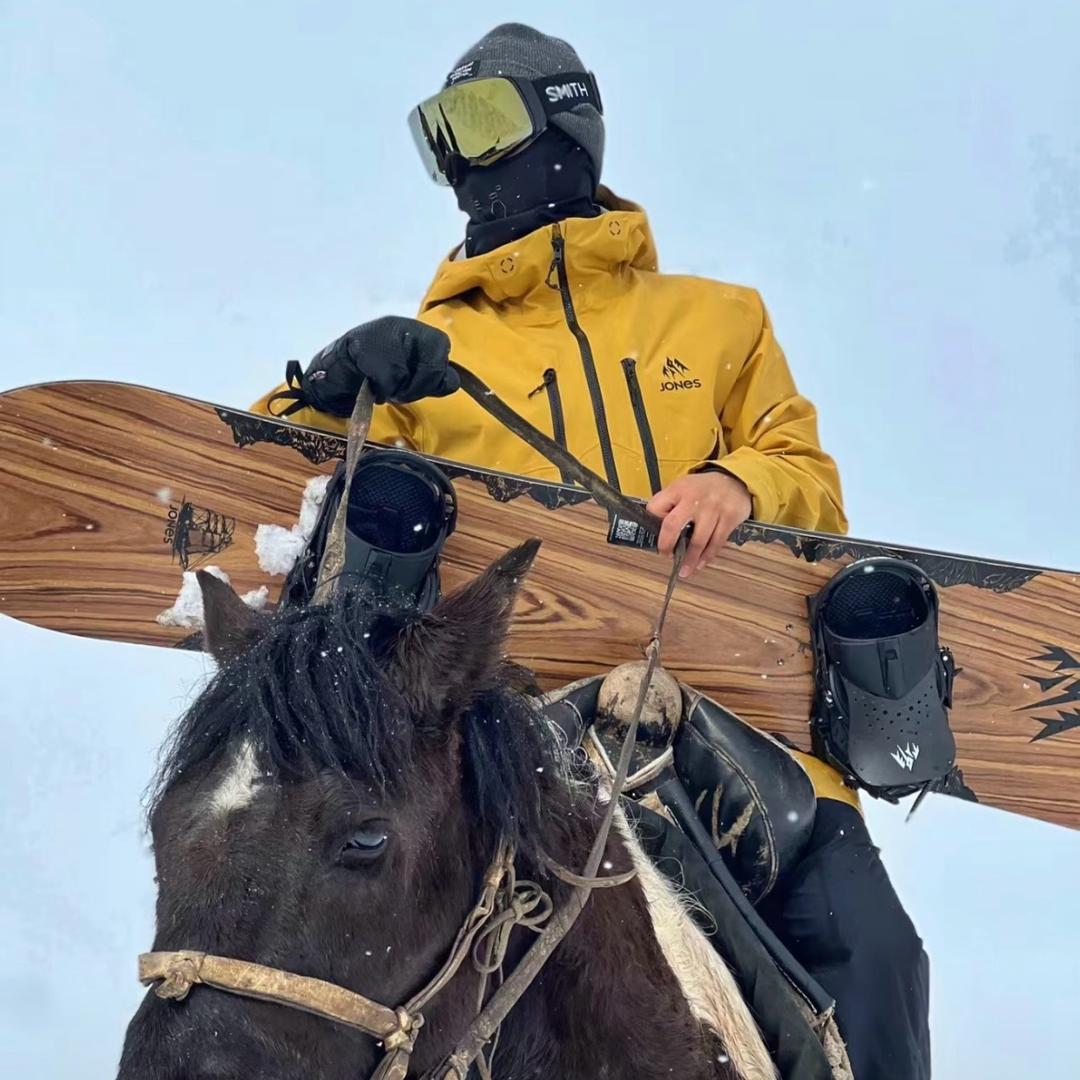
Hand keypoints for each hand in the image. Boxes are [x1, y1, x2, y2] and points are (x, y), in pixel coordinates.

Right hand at [302, 316, 459, 413]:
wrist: (334, 370)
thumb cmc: (375, 372)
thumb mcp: (408, 370)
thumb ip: (432, 376)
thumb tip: (452, 381)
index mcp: (413, 329)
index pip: (441, 345)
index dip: (436, 370)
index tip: (422, 382)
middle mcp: (400, 326)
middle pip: (432, 361)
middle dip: (421, 385)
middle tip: (402, 391)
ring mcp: (382, 336)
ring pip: (409, 375)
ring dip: (399, 390)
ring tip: (385, 386)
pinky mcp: (366, 351)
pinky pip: (389, 381)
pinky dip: (383, 391)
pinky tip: (373, 386)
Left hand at [646, 470, 752, 577]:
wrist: (735, 480)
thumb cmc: (704, 489)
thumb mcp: (683, 486)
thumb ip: (670, 503)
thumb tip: (658, 528)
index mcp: (679, 489)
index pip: (656, 507)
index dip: (652, 522)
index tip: (654, 534)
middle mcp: (694, 499)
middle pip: (673, 526)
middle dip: (666, 545)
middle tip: (665, 555)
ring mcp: (713, 509)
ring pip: (698, 540)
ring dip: (689, 559)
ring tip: (684, 570)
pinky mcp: (729, 518)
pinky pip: (716, 543)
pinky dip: (707, 556)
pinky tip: (701, 563)